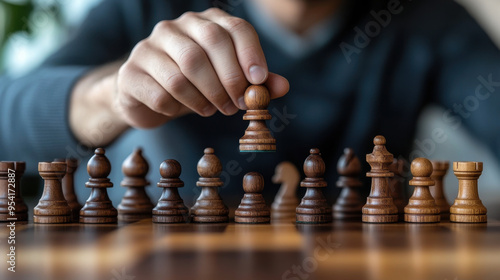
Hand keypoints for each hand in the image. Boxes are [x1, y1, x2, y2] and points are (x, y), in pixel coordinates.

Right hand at [115, 8, 288, 127]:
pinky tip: (183, 110)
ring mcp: (149, 47)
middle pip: (210, 44)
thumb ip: (254, 83)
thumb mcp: (226, 82)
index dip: (251, 54)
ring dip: (205, 97)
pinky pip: (161, 94)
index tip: (259, 82)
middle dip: (229, 79)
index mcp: (204, 23)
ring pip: (184, 71)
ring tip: (212, 109)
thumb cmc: (194, 85)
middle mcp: (175, 28)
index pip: (234, 28)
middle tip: (237, 105)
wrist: (145, 96)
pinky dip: (178, 108)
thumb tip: (282, 87)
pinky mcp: (131, 72)